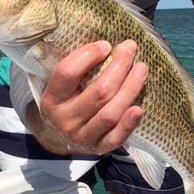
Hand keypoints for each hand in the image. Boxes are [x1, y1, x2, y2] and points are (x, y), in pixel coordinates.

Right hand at [39, 39, 147, 155]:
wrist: (59, 137)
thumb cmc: (67, 100)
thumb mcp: (60, 86)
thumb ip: (76, 68)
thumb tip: (107, 45)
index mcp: (51, 99)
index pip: (67, 73)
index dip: (88, 55)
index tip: (106, 45)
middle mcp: (64, 120)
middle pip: (98, 92)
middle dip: (119, 67)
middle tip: (130, 49)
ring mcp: (81, 137)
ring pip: (110, 113)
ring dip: (130, 89)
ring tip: (141, 69)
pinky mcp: (98, 149)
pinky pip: (116, 138)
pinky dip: (129, 123)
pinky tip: (139, 108)